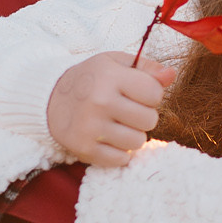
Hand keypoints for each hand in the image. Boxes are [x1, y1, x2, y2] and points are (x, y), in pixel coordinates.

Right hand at [45, 52, 175, 166]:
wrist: (50, 100)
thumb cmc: (91, 79)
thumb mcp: (116, 63)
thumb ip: (147, 68)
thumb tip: (171, 76)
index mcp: (109, 77)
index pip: (155, 93)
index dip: (151, 94)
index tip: (137, 93)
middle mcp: (100, 102)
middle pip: (149, 120)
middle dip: (143, 116)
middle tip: (127, 111)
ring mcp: (91, 128)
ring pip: (138, 142)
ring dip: (133, 135)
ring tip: (118, 124)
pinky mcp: (85, 149)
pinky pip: (121, 159)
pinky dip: (119, 151)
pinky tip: (108, 138)